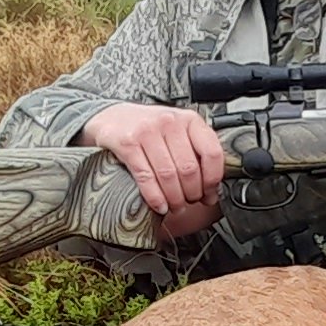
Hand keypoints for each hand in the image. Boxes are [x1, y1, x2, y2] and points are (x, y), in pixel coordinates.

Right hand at [79, 102, 225, 237]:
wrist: (113, 118)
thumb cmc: (149, 128)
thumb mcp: (178, 132)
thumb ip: (196, 154)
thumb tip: (212, 191)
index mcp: (189, 120)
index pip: (212, 153)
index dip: (212, 180)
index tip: (209, 194)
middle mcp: (170, 122)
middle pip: (189, 169)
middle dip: (191, 194)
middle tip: (189, 203)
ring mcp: (147, 132)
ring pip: (168, 175)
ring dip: (174, 199)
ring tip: (175, 207)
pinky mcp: (128, 144)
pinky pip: (146, 177)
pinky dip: (155, 197)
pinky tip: (159, 205)